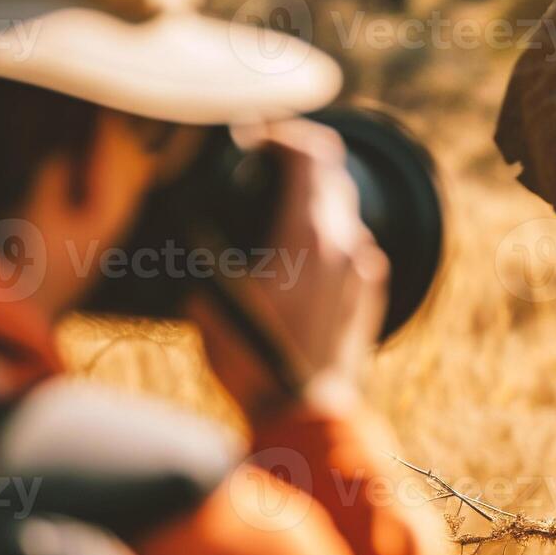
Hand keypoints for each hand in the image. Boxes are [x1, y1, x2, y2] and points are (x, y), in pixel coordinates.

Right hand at [188, 118, 387, 421]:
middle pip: (331, 176)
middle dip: (296, 162)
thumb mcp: (210, 301)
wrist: (307, 420)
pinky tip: (292, 258)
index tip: (256, 138)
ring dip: (311, 201)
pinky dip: (324, 237)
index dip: (283, 134)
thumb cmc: (253, 363)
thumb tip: (186, 216)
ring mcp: (365, 271)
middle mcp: (348, 245)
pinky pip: (350, 248)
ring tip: (271, 213)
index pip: (312, 154)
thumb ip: (204, 250)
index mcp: (310, 236)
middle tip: (260, 166)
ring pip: (343, 213)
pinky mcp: (369, 295)